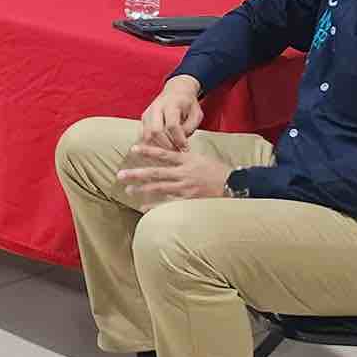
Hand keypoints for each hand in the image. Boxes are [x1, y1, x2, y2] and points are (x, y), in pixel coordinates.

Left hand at [116, 141, 231, 202]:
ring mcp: (186, 187)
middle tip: (120, 175)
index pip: (164, 153)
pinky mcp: (189, 199)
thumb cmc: (217, 170)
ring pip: (159, 187)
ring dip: (142, 189)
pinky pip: (169, 203)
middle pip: (156, 172)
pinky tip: (143, 208)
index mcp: (187, 159)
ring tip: (128, 191)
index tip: (133, 148)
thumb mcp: (200, 158)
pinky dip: (155, 205)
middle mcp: (184, 172)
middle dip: (137, 174)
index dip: (148, 150)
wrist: (235, 184)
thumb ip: (184, 157)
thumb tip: (169, 153)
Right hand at [138, 77, 204, 150]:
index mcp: (172, 104)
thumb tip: (180, 142)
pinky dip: (151, 144)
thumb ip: (190, 127)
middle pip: (156, 131)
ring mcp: (148, 113)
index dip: (179, 139)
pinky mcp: (143, 119)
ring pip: (147, 135)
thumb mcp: (196, 114)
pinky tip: (161, 147)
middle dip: (167, 145)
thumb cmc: (188, 104)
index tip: (185, 148)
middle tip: (177, 151)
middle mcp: (156, 107)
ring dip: (158, 146)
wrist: (177, 91)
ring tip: (170, 150)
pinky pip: (143, 135)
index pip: (172, 125)